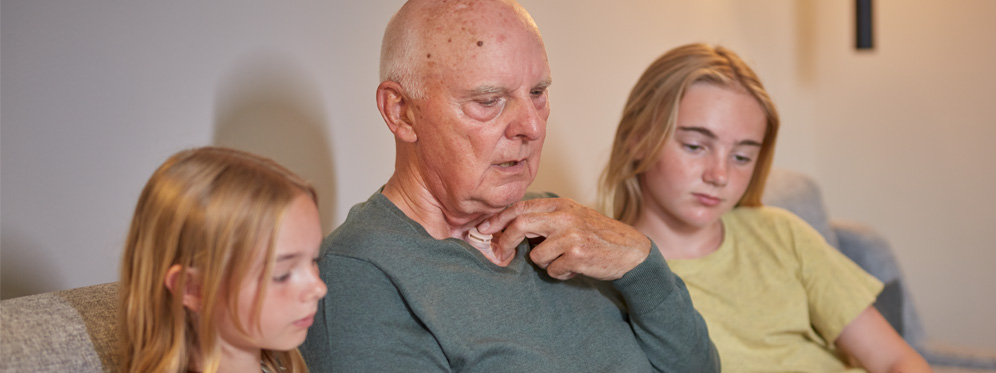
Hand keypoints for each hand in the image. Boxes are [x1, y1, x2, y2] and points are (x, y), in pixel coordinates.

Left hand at [477, 198, 650, 280]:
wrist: (630, 250)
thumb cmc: (598, 235)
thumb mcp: (573, 217)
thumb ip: (547, 219)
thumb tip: (512, 229)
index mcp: (561, 205)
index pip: (521, 207)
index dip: (498, 218)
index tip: (483, 229)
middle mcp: (564, 216)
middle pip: (520, 225)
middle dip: (505, 241)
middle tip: (501, 253)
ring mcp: (570, 235)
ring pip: (536, 255)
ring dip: (545, 263)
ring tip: (564, 260)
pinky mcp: (577, 254)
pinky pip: (552, 270)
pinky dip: (560, 273)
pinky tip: (575, 267)